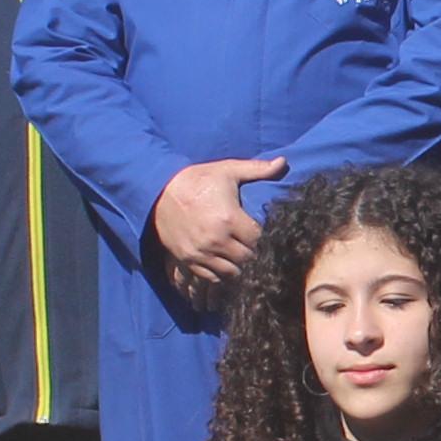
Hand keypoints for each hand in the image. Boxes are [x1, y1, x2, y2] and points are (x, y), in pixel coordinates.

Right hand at [153, 158, 283, 291]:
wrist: (157, 191)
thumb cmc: (196, 179)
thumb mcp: (226, 170)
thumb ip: (257, 169)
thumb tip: (283, 162)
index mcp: (229, 218)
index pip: (259, 239)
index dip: (267, 239)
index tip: (269, 234)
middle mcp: (215, 239)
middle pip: (248, 259)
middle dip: (256, 254)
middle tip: (259, 248)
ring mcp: (201, 253)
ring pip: (232, 273)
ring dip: (240, 266)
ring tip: (244, 256)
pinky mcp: (188, 260)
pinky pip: (212, 278)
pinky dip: (222, 274)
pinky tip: (227, 263)